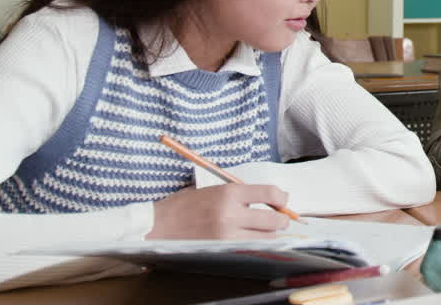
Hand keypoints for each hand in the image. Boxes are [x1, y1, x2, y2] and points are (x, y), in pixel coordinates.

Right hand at [148, 184, 291, 239]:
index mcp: (229, 193)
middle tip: (281, 219)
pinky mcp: (221, 250)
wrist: (157, 226)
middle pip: (273, 220)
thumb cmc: (183, 205)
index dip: (282, 198)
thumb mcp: (212, 189)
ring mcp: (227, 235)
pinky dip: (256, 245)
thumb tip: (264, 198)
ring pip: (265, 239)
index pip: (269, 193)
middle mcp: (231, 214)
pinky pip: (249, 249)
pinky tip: (253, 240)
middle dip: (282, 220)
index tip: (283, 200)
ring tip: (267, 231)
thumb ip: (237, 193)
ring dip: (271, 235)